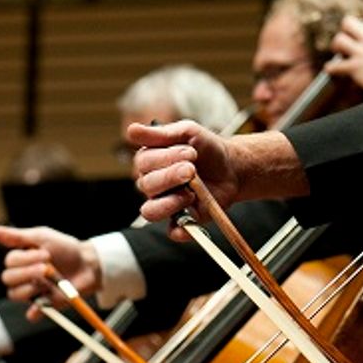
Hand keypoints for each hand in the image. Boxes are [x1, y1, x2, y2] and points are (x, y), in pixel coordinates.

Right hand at [0, 225, 101, 315]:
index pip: (10, 262)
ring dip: (28, 288)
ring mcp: (33, 291)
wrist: (88, 264)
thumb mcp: (43, 237)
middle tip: (46, 268)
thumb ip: (19, 237)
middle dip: (26, 272)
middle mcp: (23, 276)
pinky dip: (34, 312)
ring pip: (15, 294)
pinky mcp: (45, 304)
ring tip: (47, 280)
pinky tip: (38, 308)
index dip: (25, 259)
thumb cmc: (65, 248)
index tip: (47, 254)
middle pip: (8, 279)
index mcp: (21, 260)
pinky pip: (33, 313)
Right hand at [130, 120, 238, 240]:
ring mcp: (166, 204)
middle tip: (192, 169)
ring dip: (170, 202)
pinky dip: (181, 230)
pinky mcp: (182, 221)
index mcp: (149, 163)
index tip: (191, 152)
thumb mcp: (187, 132)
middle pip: (147, 186)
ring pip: (151, 211)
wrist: (231, 167)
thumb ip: (159, 134)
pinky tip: (192, 215)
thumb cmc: (206, 148)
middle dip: (170, 176)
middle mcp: (153, 185)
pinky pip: (173, 232)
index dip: (165, 158)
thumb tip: (130, 130)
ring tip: (191, 192)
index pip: (143, 163)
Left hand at [325, 5, 362, 95]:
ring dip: (336, 45)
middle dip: (344, 29)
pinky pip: (335, 65)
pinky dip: (331, 68)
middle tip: (346, 37)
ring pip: (339, 39)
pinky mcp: (355, 67)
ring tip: (338, 52)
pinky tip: (330, 69)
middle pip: (348, 22)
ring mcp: (362, 53)